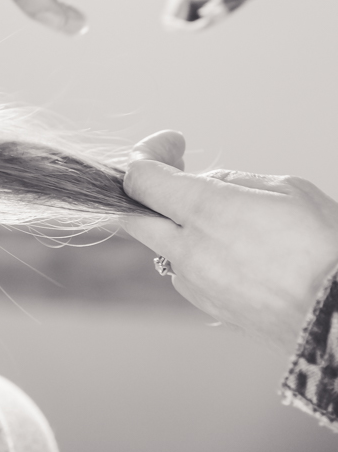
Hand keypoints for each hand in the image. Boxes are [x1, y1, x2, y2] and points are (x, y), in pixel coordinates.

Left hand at [121, 131, 337, 353]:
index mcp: (204, 210)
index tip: (171, 144)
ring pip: (162, 245)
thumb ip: (234, 182)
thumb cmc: (325, 251)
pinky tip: (237, 251)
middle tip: (176, 174)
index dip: (148, 154)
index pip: (140, 178)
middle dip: (147, 192)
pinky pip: (186, 272)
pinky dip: (197, 255)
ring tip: (225, 217)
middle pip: (134, 215)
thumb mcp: (286, 190)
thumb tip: (209, 184)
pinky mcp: (209, 307)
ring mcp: (195, 283)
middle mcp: (188, 249)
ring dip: (176, 225)